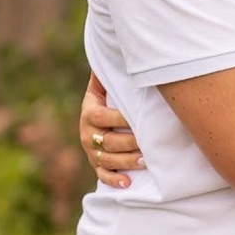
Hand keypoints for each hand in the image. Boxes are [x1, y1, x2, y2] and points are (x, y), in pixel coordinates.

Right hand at [80, 73, 143, 188]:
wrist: (97, 120)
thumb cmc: (108, 99)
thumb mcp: (103, 86)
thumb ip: (106, 74)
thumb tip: (115, 50)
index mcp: (89, 113)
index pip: (101, 117)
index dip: (119, 118)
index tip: (137, 118)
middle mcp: (88, 134)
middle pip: (108, 141)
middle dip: (128, 143)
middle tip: (146, 143)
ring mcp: (92, 151)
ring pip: (108, 160)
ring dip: (126, 162)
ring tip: (144, 161)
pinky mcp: (97, 165)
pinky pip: (103, 175)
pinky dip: (114, 180)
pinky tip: (127, 183)